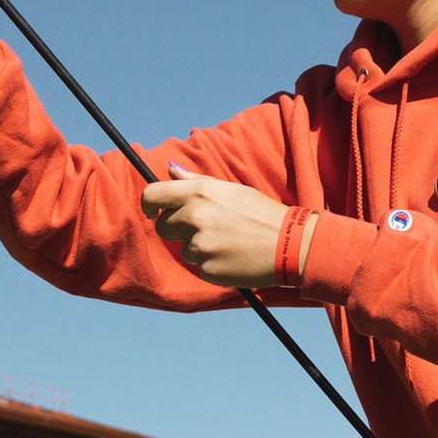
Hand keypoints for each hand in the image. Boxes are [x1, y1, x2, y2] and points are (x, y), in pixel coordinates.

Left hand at [141, 175, 293, 290]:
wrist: (289, 243)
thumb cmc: (261, 213)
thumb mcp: (230, 189)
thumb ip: (195, 181)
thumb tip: (170, 169)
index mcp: (200, 192)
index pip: (153, 195)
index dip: (148, 204)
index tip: (151, 211)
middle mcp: (196, 217)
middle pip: (163, 226)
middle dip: (177, 229)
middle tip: (204, 229)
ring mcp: (200, 245)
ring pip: (183, 249)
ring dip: (198, 248)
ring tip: (227, 242)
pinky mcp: (207, 268)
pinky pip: (199, 267)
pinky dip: (211, 264)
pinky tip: (232, 256)